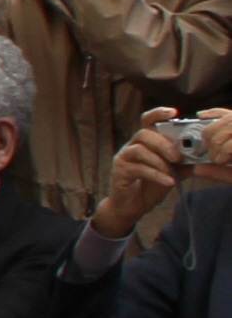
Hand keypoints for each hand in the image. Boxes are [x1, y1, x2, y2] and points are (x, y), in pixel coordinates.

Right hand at [95, 114, 186, 238]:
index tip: (174, 112)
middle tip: (177, 157)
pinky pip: (138, 169)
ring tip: (171, 172)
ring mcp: (123, 158)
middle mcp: (131, 146)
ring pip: (138, 149)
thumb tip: (199, 156)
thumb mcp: (171, 172)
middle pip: (143, 134)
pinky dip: (156, 175)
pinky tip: (168, 182)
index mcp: (144, 142)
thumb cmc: (149, 185)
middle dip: (163, 144)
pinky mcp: (119, 172)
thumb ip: (182, 163)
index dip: (158, 114)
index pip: (147, 121)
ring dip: (158, 160)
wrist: (132, 205)